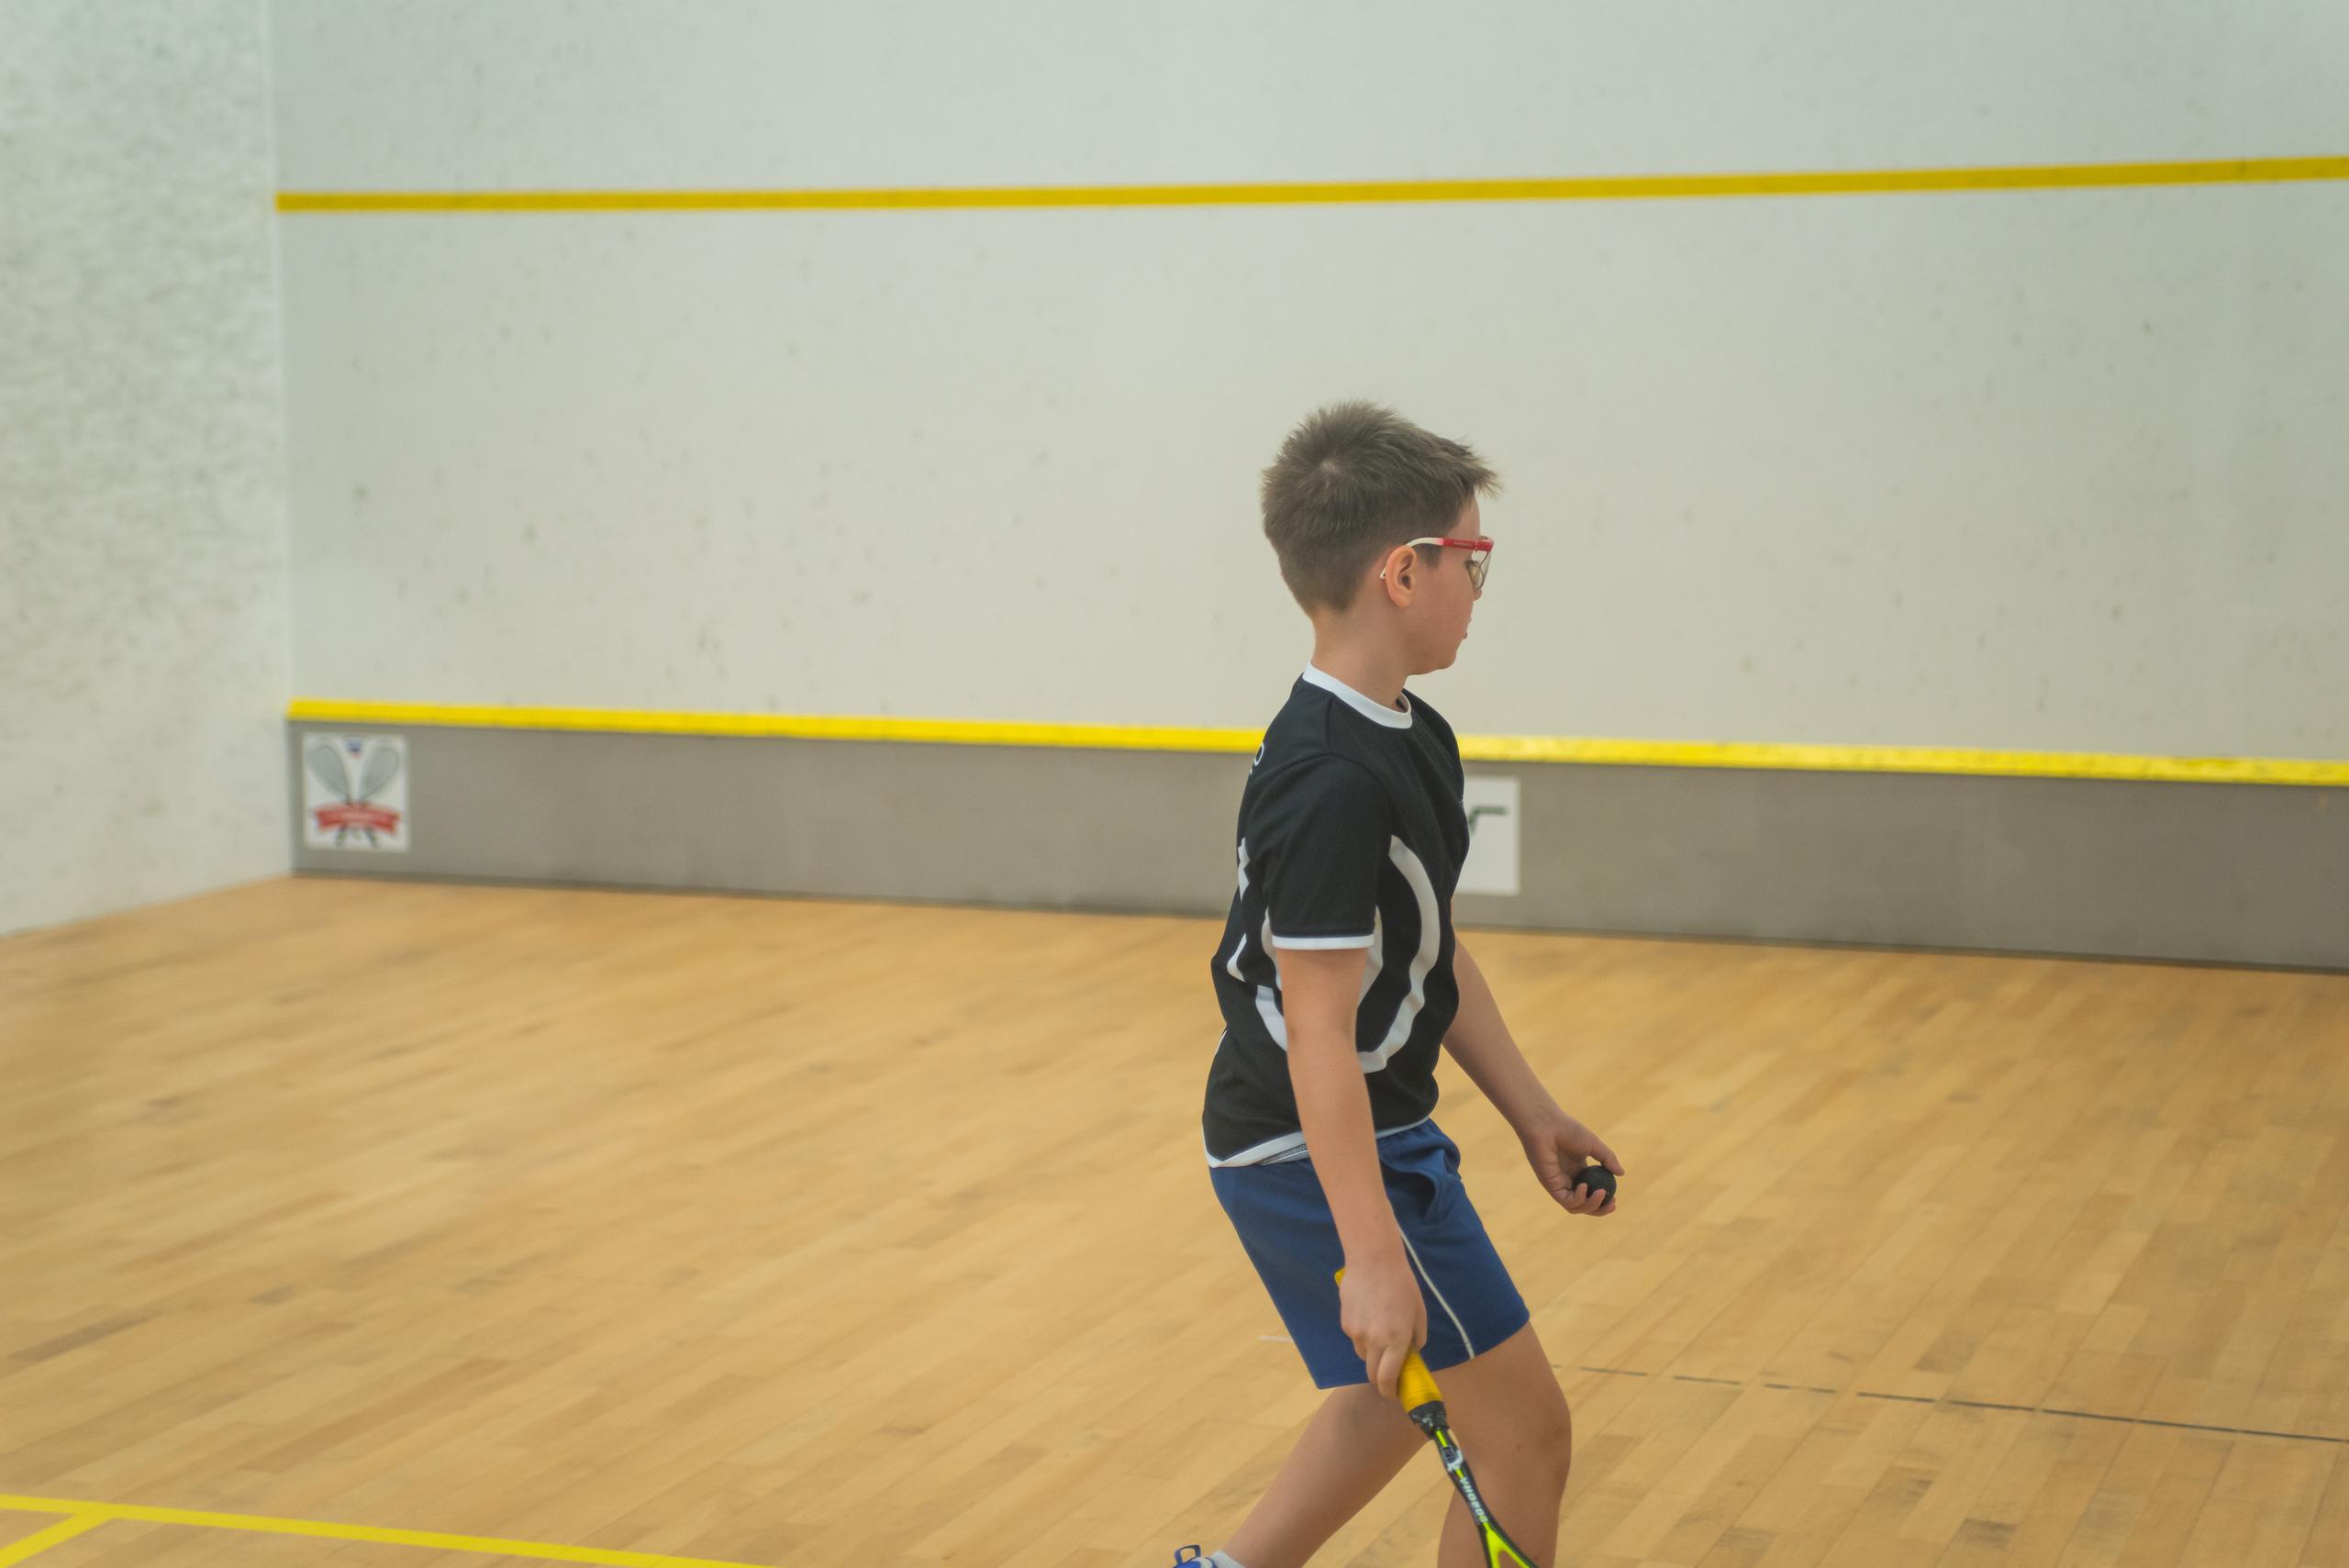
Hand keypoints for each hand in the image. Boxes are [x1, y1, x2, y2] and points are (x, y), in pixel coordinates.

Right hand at [1338, 1250, 1426, 1399]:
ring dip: (1373, 1353)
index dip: (1390, 1392)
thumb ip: (1416, 1338)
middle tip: (1390, 1371)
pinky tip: (1369, 1315)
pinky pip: (1355, 1338)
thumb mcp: (1419, 1313)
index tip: (1394, 1394)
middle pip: (1372, 1373)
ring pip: (1363, 1354)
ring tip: (1380, 1330)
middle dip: (1381, 1378)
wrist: (1373, 1259)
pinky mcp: (1345, 1323)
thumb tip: (1410, 1353)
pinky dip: (1363, 1335)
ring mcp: (1356, 1333)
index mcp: (1396, 1340)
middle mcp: (1373, 1341)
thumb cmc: (1402, 1285)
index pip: (1388, 1378)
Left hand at [1521, 1108, 1623, 1216]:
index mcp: (1578, 1171)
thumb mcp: (1594, 1144)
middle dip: (1599, 1209)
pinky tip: (1584, 1187)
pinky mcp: (1550, 1185)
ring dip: (1591, 1205)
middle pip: (1584, 1204)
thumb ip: (1607, 1159)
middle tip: (1612, 1205)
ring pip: (1576, 1207)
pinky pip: (1565, 1201)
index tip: (1615, 1199)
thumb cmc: (1567, 1130)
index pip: (1591, 1193)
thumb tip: (1621, 1173)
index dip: (1603, 1199)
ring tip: (1601, 1193)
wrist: (1546, 1125)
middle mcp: (1568, 1180)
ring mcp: (1559, 1184)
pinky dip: (1578, 1199)